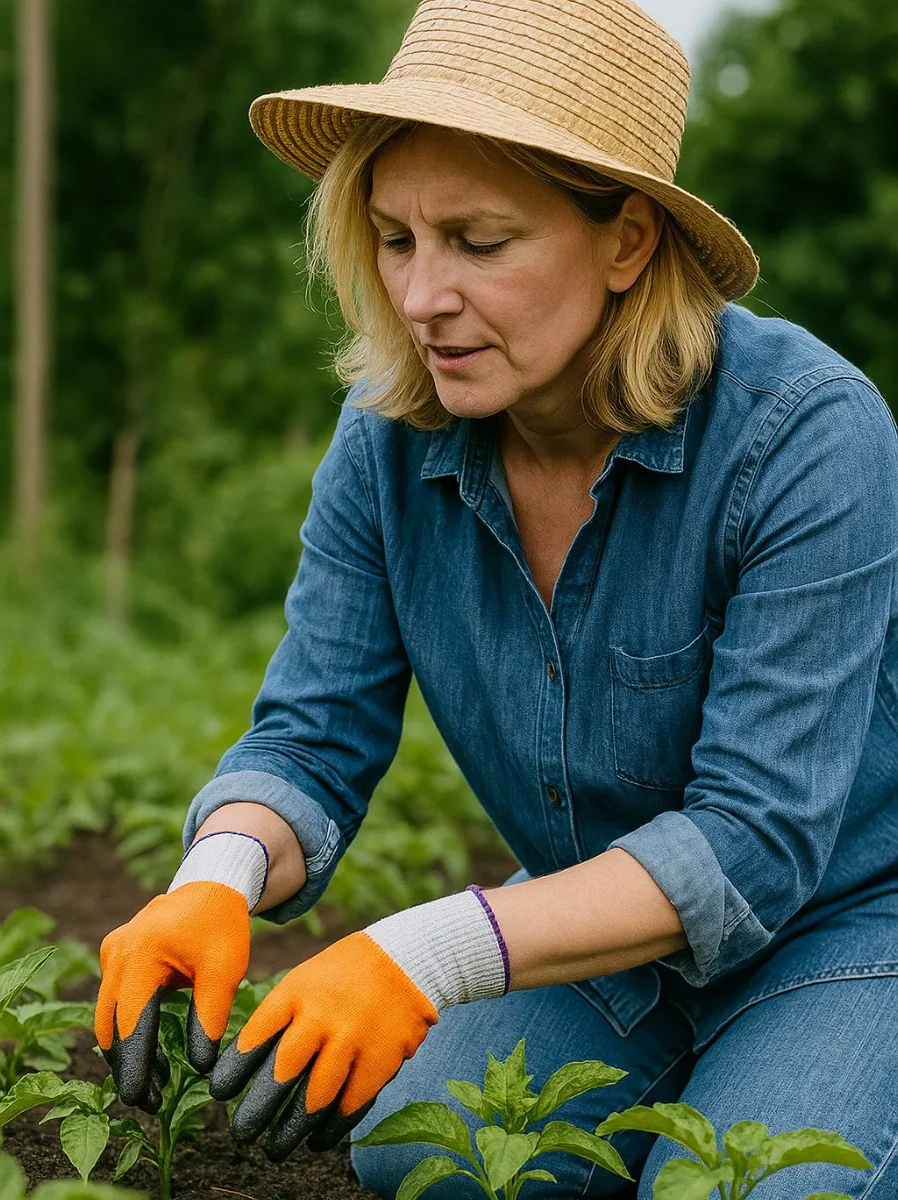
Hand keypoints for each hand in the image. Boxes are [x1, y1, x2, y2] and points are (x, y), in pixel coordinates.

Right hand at [95, 881, 250, 1112]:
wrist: (212, 885)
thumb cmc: (221, 925)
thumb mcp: (224, 970)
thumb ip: (210, 1016)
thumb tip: (200, 1067)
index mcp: (140, 955)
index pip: (131, 1022)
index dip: (134, 1064)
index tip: (139, 1098)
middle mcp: (116, 955)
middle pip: (111, 1024)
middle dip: (127, 1064)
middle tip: (149, 1101)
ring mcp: (112, 955)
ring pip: (109, 1017)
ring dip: (128, 1050)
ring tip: (156, 1084)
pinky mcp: (116, 959)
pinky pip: (116, 1002)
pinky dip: (130, 1029)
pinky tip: (154, 1055)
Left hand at [208, 930, 439, 1159]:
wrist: (403, 961)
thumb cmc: (339, 977)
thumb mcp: (302, 981)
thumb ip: (278, 1019)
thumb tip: (243, 1067)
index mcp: (295, 993)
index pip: (256, 1037)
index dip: (235, 1069)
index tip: (220, 1093)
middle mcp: (321, 1016)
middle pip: (282, 1073)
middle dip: (257, 1109)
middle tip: (242, 1133)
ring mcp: (352, 1039)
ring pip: (315, 1097)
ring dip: (291, 1129)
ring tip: (275, 1148)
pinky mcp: (379, 1059)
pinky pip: (350, 1104)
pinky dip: (331, 1128)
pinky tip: (317, 1140)